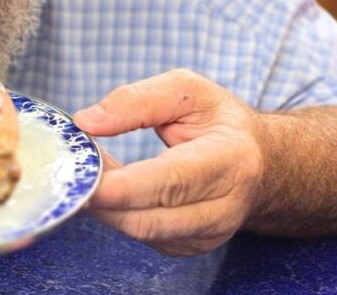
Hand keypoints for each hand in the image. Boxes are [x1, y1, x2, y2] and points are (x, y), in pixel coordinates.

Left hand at [72, 69, 265, 255]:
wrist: (261, 163)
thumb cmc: (219, 121)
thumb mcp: (186, 90)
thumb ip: (137, 100)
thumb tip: (87, 121)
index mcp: (230, 160)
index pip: (174, 181)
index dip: (128, 186)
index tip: (90, 182)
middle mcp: (224, 207)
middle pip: (149, 219)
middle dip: (103, 198)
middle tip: (75, 166)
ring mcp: (207, 234)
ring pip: (139, 230)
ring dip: (106, 204)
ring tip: (94, 168)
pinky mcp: (187, 246)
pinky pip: (139, 234)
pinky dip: (116, 211)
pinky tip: (112, 185)